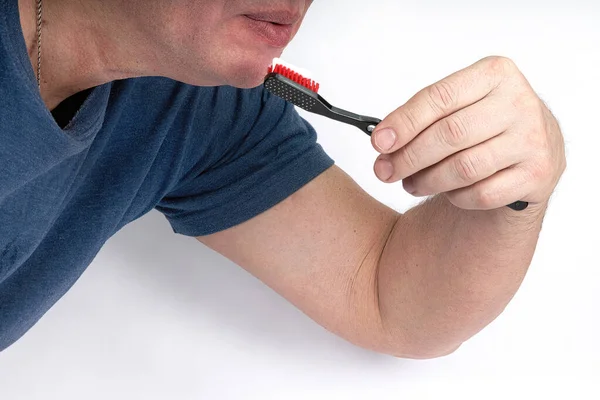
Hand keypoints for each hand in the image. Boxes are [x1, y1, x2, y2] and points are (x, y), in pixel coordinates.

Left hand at [371, 56, 565, 209]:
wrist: (534, 148)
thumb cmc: (486, 125)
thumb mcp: (460, 106)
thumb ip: (424, 118)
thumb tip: (384, 140)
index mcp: (495, 74)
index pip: (440, 97)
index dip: (405, 122)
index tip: (379, 142)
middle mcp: (519, 102)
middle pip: (450, 134)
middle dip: (409, 157)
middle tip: (386, 170)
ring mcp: (533, 139)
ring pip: (464, 168)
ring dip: (428, 181)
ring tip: (411, 183)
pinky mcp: (538, 174)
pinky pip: (482, 193)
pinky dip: (456, 197)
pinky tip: (448, 192)